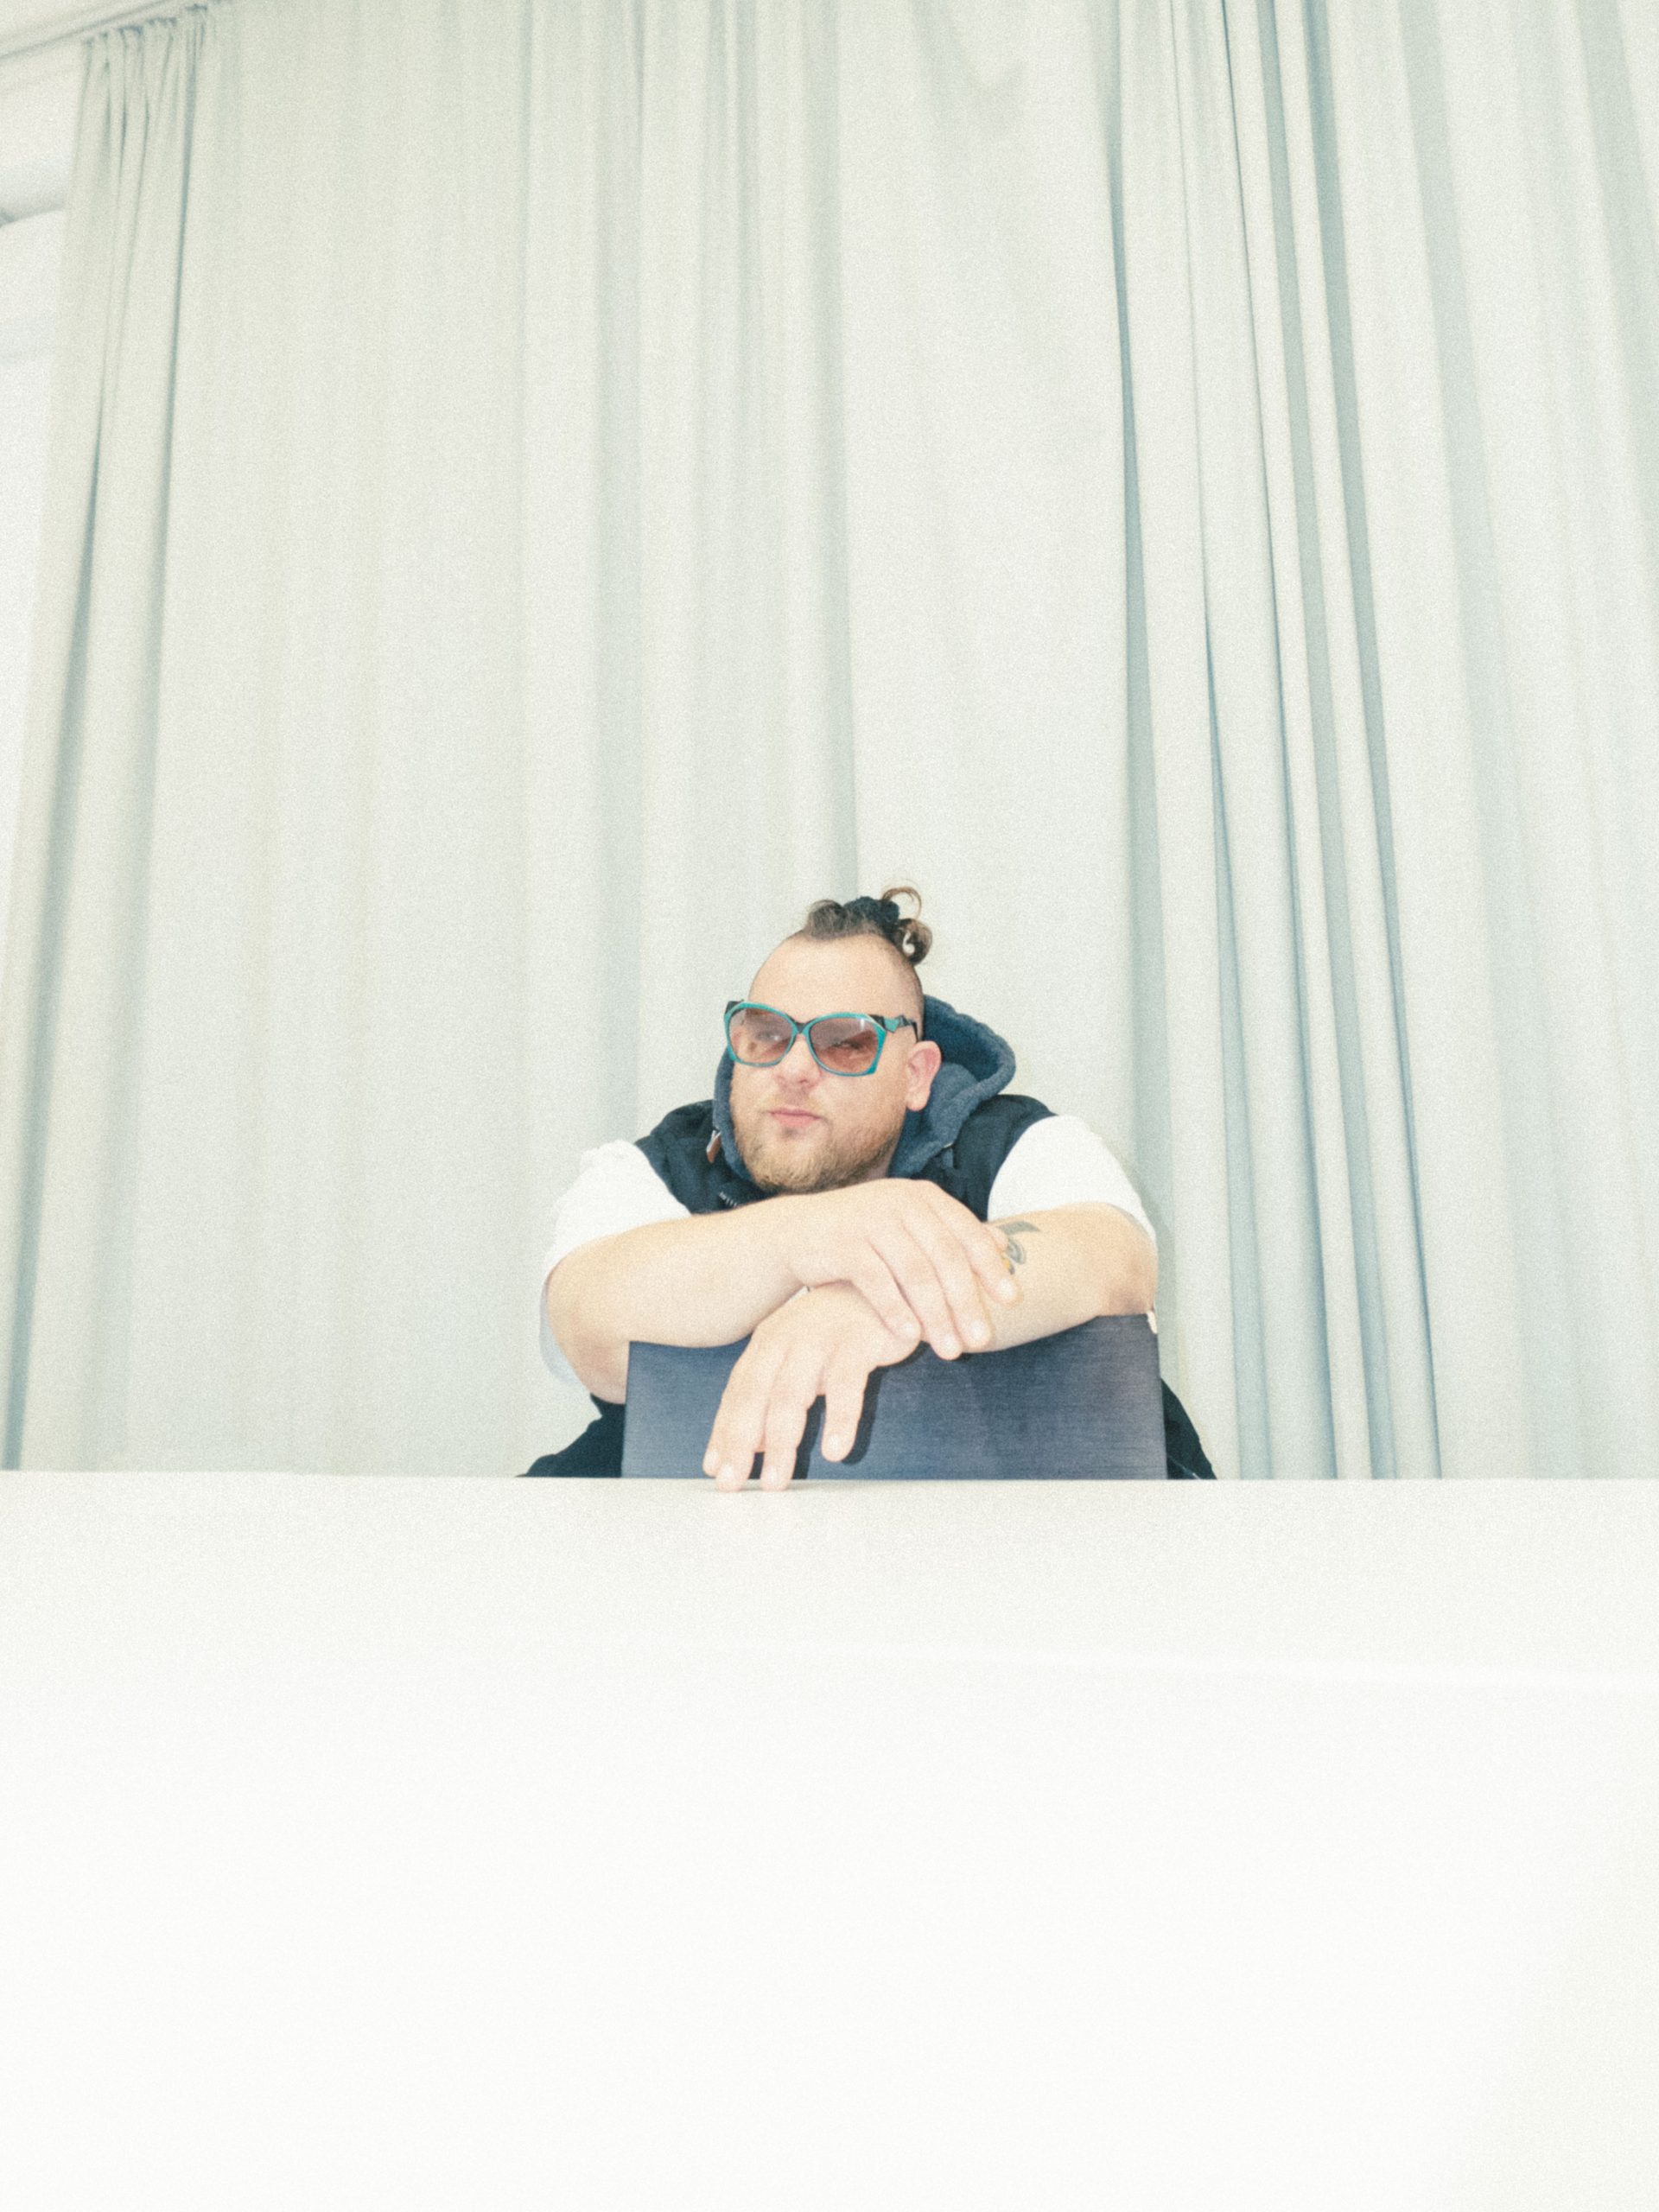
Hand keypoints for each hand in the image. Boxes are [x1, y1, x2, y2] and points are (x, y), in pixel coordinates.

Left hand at [703, 1281, 922, 1490]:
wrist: (891, 1281)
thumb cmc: (843, 1328)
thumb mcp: (804, 1360)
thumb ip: (777, 1395)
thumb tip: (756, 1447)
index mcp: (769, 1342)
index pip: (738, 1393)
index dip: (725, 1432)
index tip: (716, 1470)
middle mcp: (787, 1338)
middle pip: (756, 1396)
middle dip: (741, 1442)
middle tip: (734, 1485)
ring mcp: (820, 1337)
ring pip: (792, 1395)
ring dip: (783, 1442)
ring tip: (777, 1480)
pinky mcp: (858, 1340)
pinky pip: (847, 1384)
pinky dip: (840, 1419)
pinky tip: (835, 1451)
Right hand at [764, 1180, 1021, 1360]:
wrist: (797, 1233)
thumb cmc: (864, 1236)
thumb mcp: (909, 1226)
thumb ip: (951, 1233)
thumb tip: (1003, 1244)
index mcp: (923, 1197)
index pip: (967, 1233)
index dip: (991, 1267)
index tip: (1012, 1301)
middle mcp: (900, 1202)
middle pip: (945, 1257)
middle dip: (966, 1302)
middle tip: (981, 1340)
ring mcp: (870, 1220)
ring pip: (914, 1272)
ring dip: (936, 1315)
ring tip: (950, 1350)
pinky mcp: (843, 1243)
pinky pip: (877, 1281)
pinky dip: (896, 1310)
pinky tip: (910, 1337)